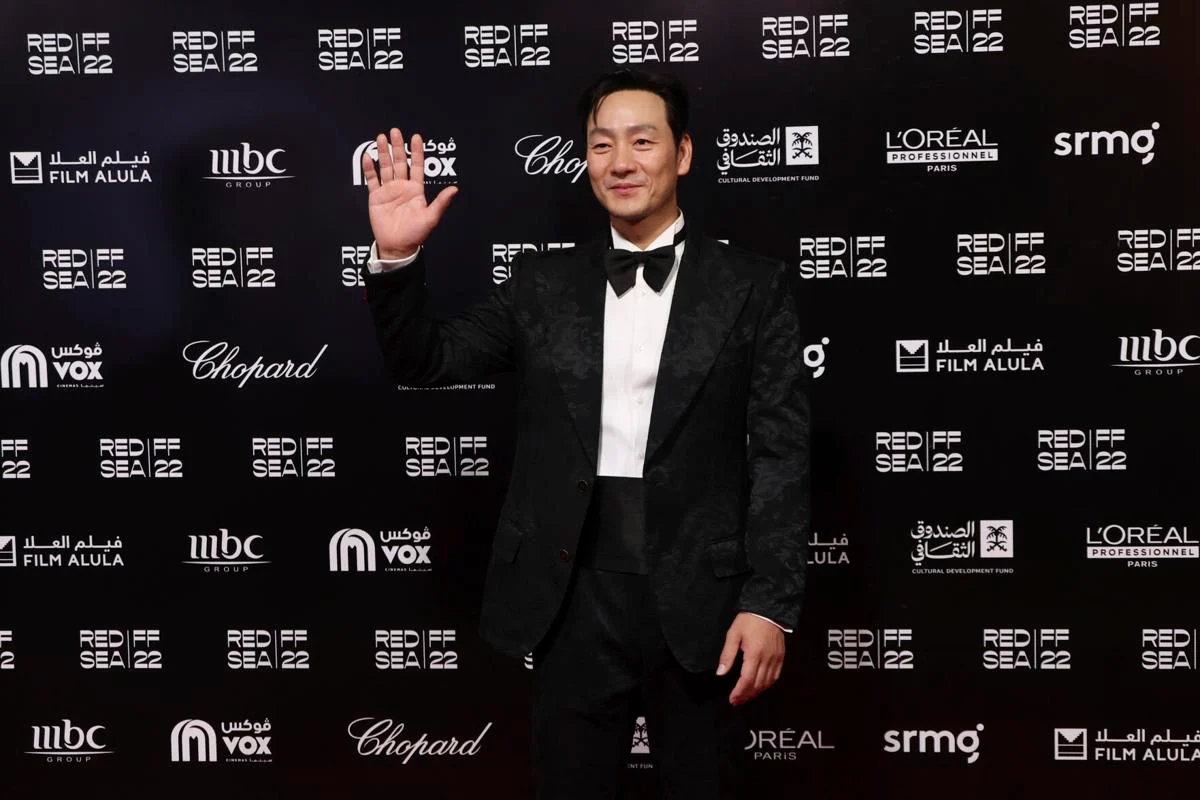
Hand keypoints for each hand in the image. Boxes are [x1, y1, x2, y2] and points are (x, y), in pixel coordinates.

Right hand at [362, 127, 457, 259]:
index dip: (416, 152)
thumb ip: (441, 202)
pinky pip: (372, 180)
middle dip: (397, 147)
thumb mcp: (431, 217)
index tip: (416, 137)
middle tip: (395, 131)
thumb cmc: (416, 234)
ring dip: (383, 153)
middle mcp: (402, 187)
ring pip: (385, 167)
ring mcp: (388, 191)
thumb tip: (455, 189)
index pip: (416, 166)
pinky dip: (370, 168)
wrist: (397, 246)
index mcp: (415, 190)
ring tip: (381, 137)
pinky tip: (368, 156)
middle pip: (399, 162)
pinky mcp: (376, 197)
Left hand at [717, 612, 784, 705]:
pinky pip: (775, 676)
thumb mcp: (733, 635)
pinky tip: (760, 687)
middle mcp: (767, 659)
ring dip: (756, 692)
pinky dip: (767, 684)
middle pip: (757, 685)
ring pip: (767, 683)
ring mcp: (776, 659)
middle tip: (736, 701)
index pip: (746, 680)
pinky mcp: (781, 657)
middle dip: (746, 695)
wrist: (768, 609)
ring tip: (746, 696)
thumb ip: (727, 655)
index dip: (739, 692)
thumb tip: (720, 673)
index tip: (732, 699)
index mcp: (753, 654)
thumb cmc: (748, 621)